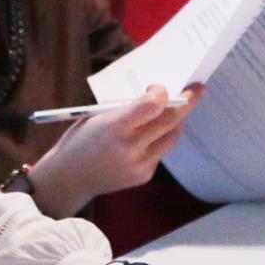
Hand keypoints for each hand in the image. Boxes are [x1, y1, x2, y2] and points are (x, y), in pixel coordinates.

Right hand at [26, 85, 196, 217]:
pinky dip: (161, 137)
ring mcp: (139, 165)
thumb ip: (126, 109)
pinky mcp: (144, 176)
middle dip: (185, 102)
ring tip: (178, 108)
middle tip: (195, 89)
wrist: (69, 177)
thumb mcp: (96, 116)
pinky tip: (154, 132)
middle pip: (170, 120)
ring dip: (177, 120)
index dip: (161, 93)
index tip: (157, 87)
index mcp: (113, 128)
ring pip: (171, 137)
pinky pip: (161, 151)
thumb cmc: (80, 140)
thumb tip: (156, 97)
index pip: (150, 106)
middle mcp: (129, 148)